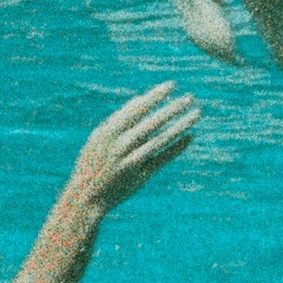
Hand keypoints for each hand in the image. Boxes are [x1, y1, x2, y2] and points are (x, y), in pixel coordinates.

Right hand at [73, 82, 200, 210]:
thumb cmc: (94, 161)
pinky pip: (163, 159)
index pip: (136, 110)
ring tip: (196, 114)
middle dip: (172, 109)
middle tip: (189, 98)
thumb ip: (120, 119)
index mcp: (109, 133)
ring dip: (180, 126)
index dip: (155, 97)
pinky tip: (190, 137)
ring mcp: (132, 161)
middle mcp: (121, 146)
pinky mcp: (141, 176)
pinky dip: (177, 147)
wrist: (86, 197)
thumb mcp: (99, 137)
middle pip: (152, 124)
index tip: (171, 85)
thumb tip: (141, 99)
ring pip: (161, 140)